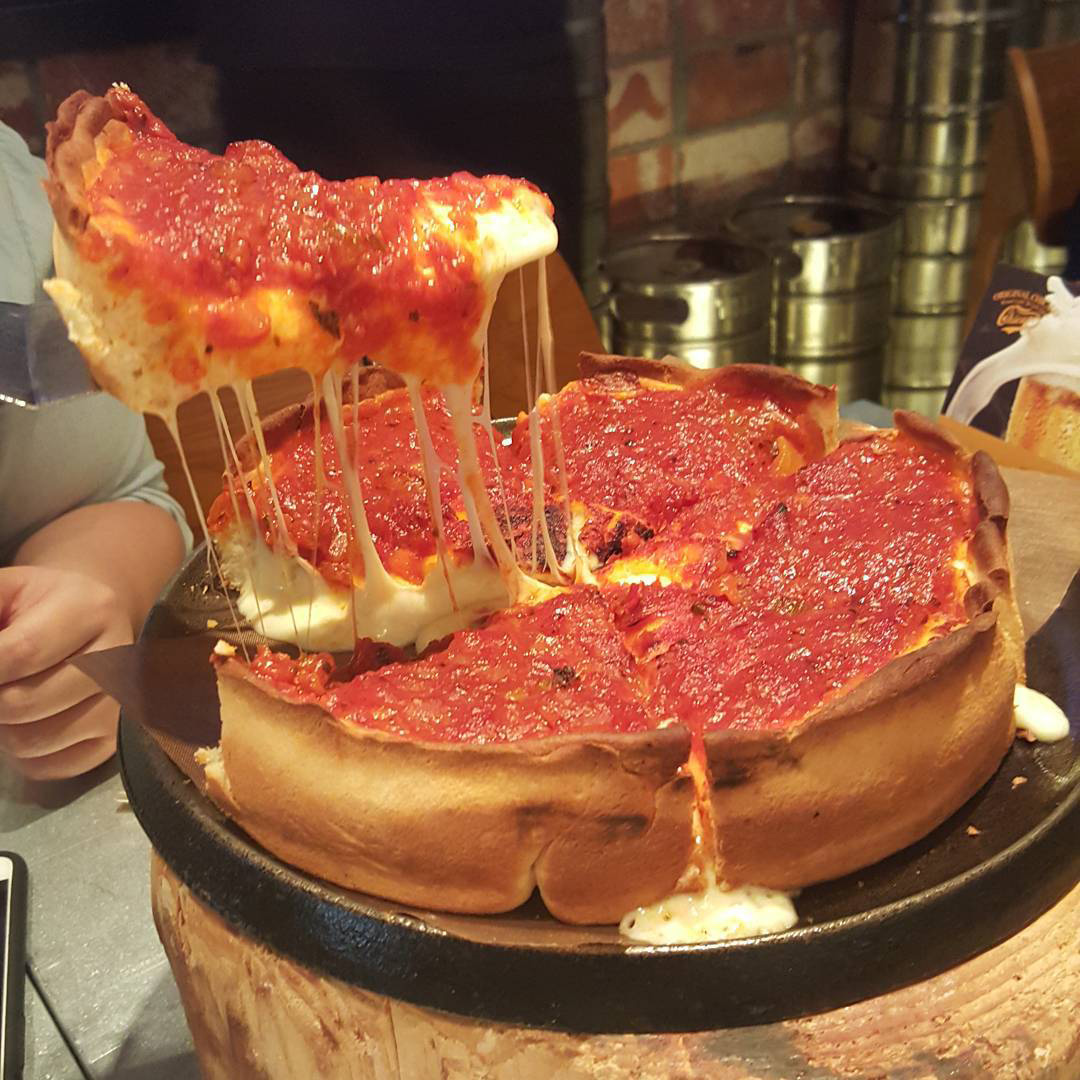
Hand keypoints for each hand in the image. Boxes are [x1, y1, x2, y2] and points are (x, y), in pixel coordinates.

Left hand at [0, 565, 132, 780]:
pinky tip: (23, 722)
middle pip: (24, 702)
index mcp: (92, 610)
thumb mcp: (11, 589)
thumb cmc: (44, 604)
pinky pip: (47, 766)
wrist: (95, 619)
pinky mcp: (112, 741)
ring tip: (4, 697)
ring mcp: (119, 705)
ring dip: (1, 728)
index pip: (21, 651)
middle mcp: (117, 659)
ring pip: (33, 739)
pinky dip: (21, 753)